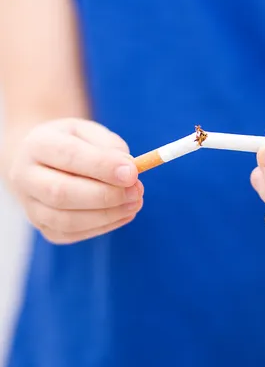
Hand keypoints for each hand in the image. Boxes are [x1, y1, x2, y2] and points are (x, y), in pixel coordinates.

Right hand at [9, 118, 142, 243]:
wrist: (42, 161)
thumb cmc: (73, 142)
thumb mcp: (90, 132)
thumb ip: (109, 146)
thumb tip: (129, 169)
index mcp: (37, 144)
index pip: (68, 156)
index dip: (102, 166)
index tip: (133, 172)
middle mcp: (25, 177)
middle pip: (61, 193)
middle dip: (105, 195)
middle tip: (137, 191)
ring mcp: (30, 206)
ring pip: (66, 220)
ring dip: (107, 215)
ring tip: (135, 203)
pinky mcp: (43, 228)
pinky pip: (72, 234)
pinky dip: (103, 226)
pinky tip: (124, 213)